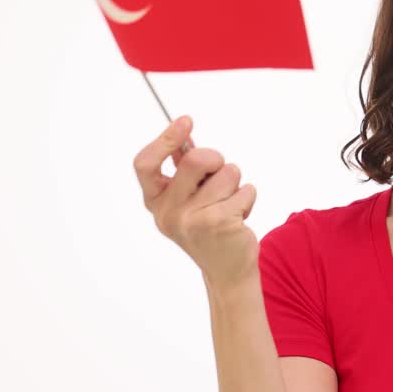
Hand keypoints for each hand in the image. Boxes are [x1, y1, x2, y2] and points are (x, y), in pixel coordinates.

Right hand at [133, 116, 258, 287]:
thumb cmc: (208, 225)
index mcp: (156, 202)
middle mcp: (168, 213)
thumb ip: (183, 170)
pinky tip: (239, 217)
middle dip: (215, 158)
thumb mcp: (187, 199)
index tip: (185, 121)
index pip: (145, 164)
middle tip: (219, 171)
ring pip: (227, 173)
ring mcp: (193, 220)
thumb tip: (185, 135)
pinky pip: (245, 190)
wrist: (226, 270)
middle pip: (194, 159)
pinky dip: (248, 197)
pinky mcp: (219, 224)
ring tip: (229, 203)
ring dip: (235, 183)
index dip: (164, 140)